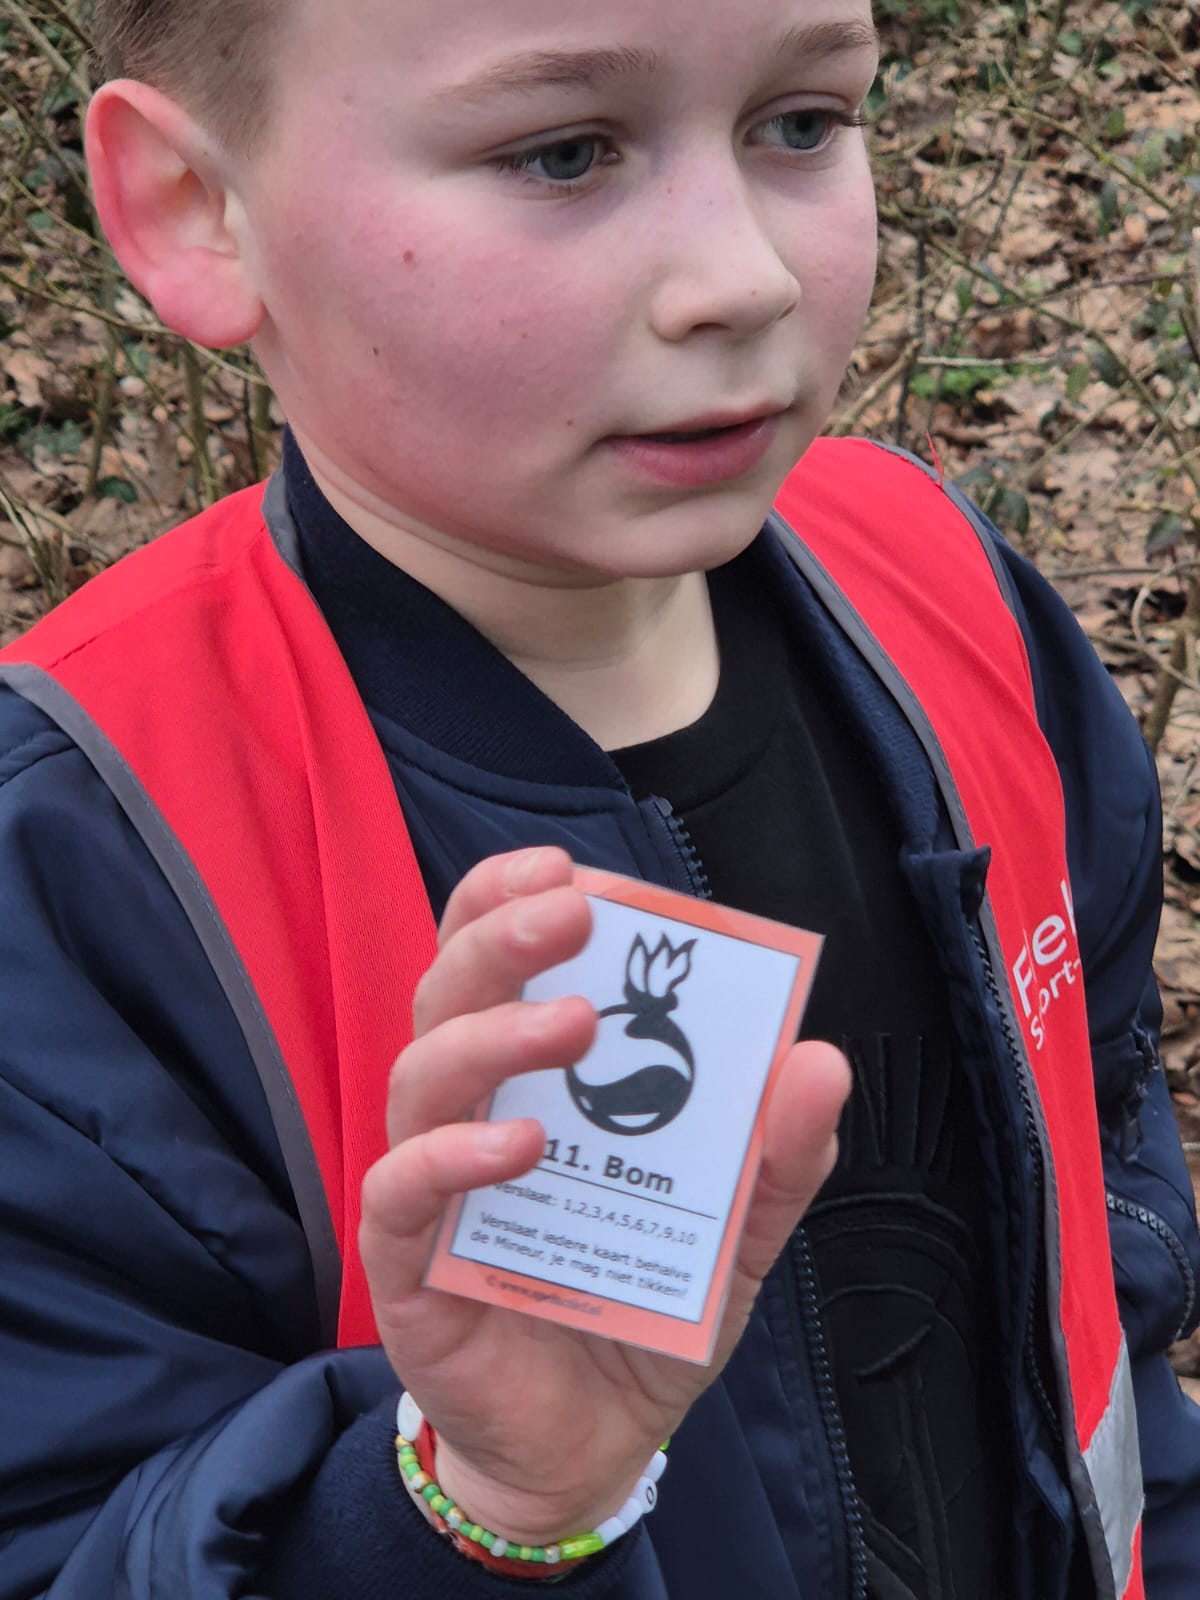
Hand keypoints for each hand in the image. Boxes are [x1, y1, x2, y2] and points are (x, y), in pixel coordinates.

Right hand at [359, 846, 848, 1544]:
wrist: (591, 1452)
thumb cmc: (645, 1313)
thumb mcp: (735, 1233)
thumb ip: (776, 1155)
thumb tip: (820, 1061)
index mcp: (533, 1082)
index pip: (495, 962)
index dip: (510, 900)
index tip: (567, 868)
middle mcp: (469, 1114)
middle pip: (451, 993)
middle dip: (503, 938)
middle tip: (571, 912)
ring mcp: (431, 1186)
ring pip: (420, 1075)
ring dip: (492, 1035)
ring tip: (573, 1025)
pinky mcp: (409, 1266)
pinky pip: (401, 1192)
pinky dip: (451, 1159)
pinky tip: (520, 1148)